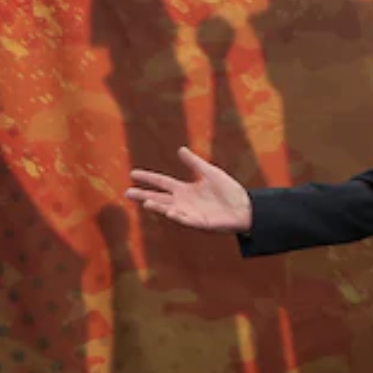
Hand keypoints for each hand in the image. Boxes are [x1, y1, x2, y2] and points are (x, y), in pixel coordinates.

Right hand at [125, 147, 253, 233]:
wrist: (245, 207)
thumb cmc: (229, 191)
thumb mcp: (211, 173)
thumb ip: (195, 163)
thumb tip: (180, 149)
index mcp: (186, 189)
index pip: (162, 183)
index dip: (149, 178)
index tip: (133, 173)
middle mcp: (184, 202)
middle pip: (159, 198)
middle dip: (144, 195)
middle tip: (127, 192)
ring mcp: (190, 213)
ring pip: (169, 209)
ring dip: (158, 206)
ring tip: (146, 202)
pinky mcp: (200, 223)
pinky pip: (186, 220)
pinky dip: (178, 216)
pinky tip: (170, 211)